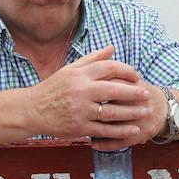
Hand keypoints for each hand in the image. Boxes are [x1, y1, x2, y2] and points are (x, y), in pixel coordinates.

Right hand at [29, 46, 153, 145]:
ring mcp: (79, 110)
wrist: (32, 109)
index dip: (126, 70)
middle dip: (133, 92)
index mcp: (79, 75)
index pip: (108, 68)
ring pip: (112, 112)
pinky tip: (132, 129)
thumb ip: (92, 59)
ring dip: (131, 113)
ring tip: (144, 112)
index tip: (136, 76)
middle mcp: (80, 91)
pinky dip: (120, 131)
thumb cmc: (53, 88)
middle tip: (146, 94)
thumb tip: (112, 48)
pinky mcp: (79, 127)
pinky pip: (104, 130)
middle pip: (113, 90)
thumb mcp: (70, 70)